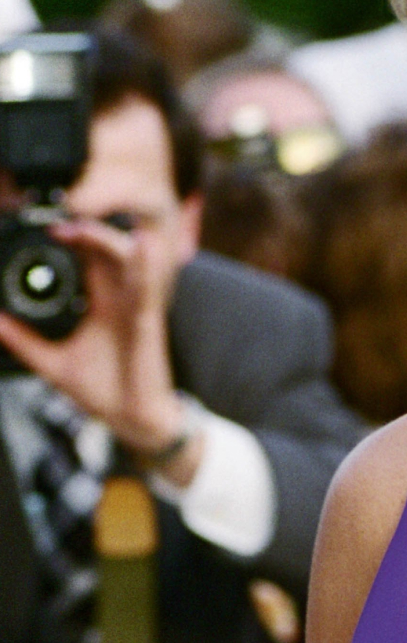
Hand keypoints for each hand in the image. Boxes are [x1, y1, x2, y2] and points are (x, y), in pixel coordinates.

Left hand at [0, 217, 193, 465]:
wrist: (132, 419)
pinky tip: (139, 246)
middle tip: (55, 223)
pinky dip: (144, 266)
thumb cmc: (105, 390)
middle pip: (106, 254)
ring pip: (128, 263)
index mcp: (101, 305)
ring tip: (82, 227)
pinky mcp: (147, 322)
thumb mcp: (52, 363)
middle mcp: (120, 300)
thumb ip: (23, 341)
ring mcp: (135, 308)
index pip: (87, 262)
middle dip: (85, 232)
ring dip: (106, 241)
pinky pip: (146, 289)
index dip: (72, 239)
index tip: (44, 226)